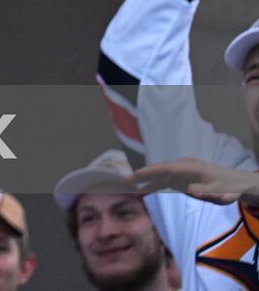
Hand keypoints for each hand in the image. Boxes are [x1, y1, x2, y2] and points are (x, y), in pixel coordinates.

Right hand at [130, 157, 258, 205]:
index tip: (134, 176)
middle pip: (158, 169)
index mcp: (189, 167)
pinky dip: (154, 183)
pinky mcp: (182, 178)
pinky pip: (165, 179)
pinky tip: (145, 189)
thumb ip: (207, 191)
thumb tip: (191, 190)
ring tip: (129, 184)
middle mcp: (182, 166)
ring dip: (145, 178)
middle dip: (141, 174)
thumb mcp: (221, 192)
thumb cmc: (228, 188)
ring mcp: (181, 171)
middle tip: (124, 181)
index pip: (165, 168)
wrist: (236, 183)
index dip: (149, 171)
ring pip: (159, 173)